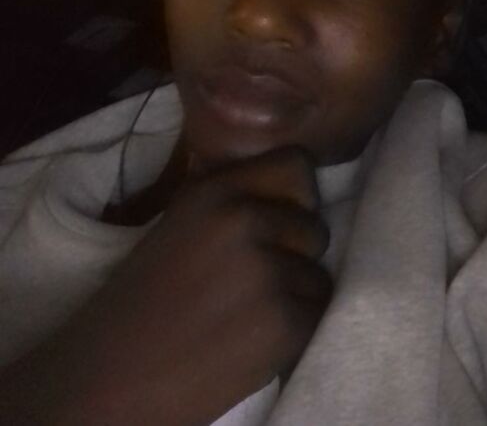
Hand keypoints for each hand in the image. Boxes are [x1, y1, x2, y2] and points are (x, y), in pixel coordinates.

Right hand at [1, 147, 330, 425]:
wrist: (109, 379)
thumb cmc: (139, 304)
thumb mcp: (180, 226)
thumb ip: (232, 204)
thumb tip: (292, 199)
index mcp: (215, 191)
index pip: (297, 165)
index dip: (296, 197)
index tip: (281, 221)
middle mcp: (245, 219)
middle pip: (315, 225)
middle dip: (296, 255)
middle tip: (255, 284)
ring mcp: (267, 269)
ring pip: (318, 274)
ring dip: (295, 297)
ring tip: (247, 317)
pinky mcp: (283, 320)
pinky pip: (316, 314)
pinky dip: (294, 333)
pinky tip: (251, 343)